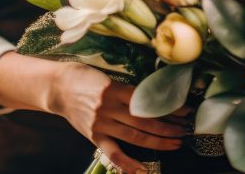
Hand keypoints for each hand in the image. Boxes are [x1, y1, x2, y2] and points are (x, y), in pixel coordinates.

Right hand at [51, 63, 190, 173]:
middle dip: (170, 126)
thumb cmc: (86, 78)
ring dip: (158, 141)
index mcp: (115, 90)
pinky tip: (142, 169)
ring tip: (176, 143)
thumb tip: (155, 99)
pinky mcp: (94, 136)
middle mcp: (109, 108)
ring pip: (135, 136)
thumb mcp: (109, 79)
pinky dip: (127, 164)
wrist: (57, 87)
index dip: (169, 108)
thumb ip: (129, 91)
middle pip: (146, 120)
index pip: (149, 101)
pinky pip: (113, 153)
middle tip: (187, 129)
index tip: (186, 110)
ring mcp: (101, 124)